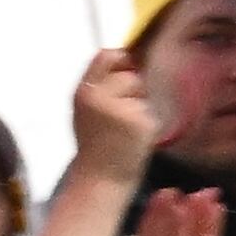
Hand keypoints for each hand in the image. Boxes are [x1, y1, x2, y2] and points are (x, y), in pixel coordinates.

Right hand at [65, 45, 154, 182]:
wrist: (100, 181)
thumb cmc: (96, 146)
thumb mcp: (87, 111)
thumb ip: (101, 87)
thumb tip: (128, 59)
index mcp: (84, 92)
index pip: (106, 55)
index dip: (121, 61)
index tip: (125, 74)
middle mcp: (99, 97)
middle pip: (129, 74)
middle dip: (132, 90)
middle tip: (123, 116)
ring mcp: (120, 109)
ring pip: (142, 94)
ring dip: (140, 108)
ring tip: (127, 130)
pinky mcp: (140, 123)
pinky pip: (151, 113)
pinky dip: (147, 125)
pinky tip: (135, 140)